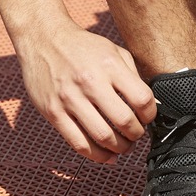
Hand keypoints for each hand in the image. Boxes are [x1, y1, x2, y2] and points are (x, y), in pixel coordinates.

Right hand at [14, 19, 156, 162]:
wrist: (43, 39)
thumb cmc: (83, 48)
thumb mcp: (114, 51)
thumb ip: (133, 77)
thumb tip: (151, 106)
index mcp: (110, 66)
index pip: (142, 100)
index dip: (150, 114)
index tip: (147, 118)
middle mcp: (90, 82)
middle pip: (124, 122)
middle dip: (136, 134)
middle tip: (136, 134)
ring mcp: (69, 99)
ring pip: (103, 137)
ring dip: (119, 148)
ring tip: (123, 146)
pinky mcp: (53, 112)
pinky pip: (79, 143)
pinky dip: (97, 156)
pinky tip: (106, 155)